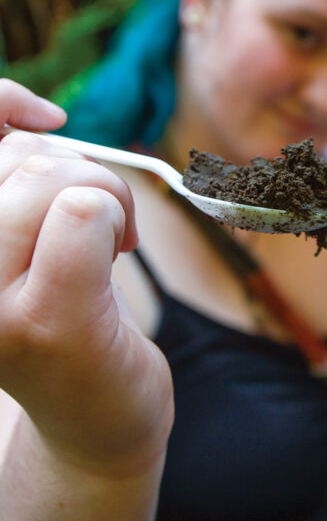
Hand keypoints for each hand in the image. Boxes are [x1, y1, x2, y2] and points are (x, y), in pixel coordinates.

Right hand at [0, 81, 172, 475]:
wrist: (95, 417)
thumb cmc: (61, 314)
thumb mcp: (18, 230)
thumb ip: (13, 172)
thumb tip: (33, 112)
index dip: (5, 103)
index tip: (51, 119)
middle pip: (15, 159)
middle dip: (78, 170)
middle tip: (99, 216)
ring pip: (53, 178)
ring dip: (105, 193)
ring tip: (108, 237)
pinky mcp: (46, 323)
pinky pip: (85, 212)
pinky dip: (117, 214)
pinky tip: (120, 247)